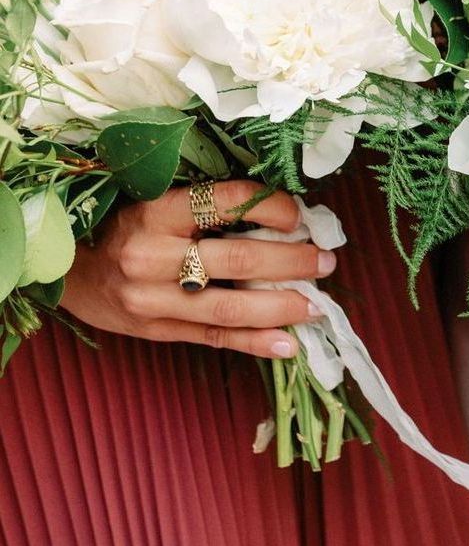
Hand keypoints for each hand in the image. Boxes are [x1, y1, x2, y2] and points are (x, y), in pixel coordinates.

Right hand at [62, 181, 336, 359]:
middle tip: (326, 261)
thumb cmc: (124, 225)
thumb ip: (208, 207)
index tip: (302, 216)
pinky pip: (213, 337)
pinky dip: (254, 342)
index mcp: (157, 211)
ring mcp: (152, 299)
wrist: (66, 268)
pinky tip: (287, 344)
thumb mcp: (157, 202)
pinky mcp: (154, 330)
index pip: (228, 201)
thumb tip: (284, 212)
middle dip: (292, 261)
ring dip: (281, 306)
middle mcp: (152, 255)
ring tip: (317, 305)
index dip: (273, 207)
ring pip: (229, 306)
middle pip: (238, 259)